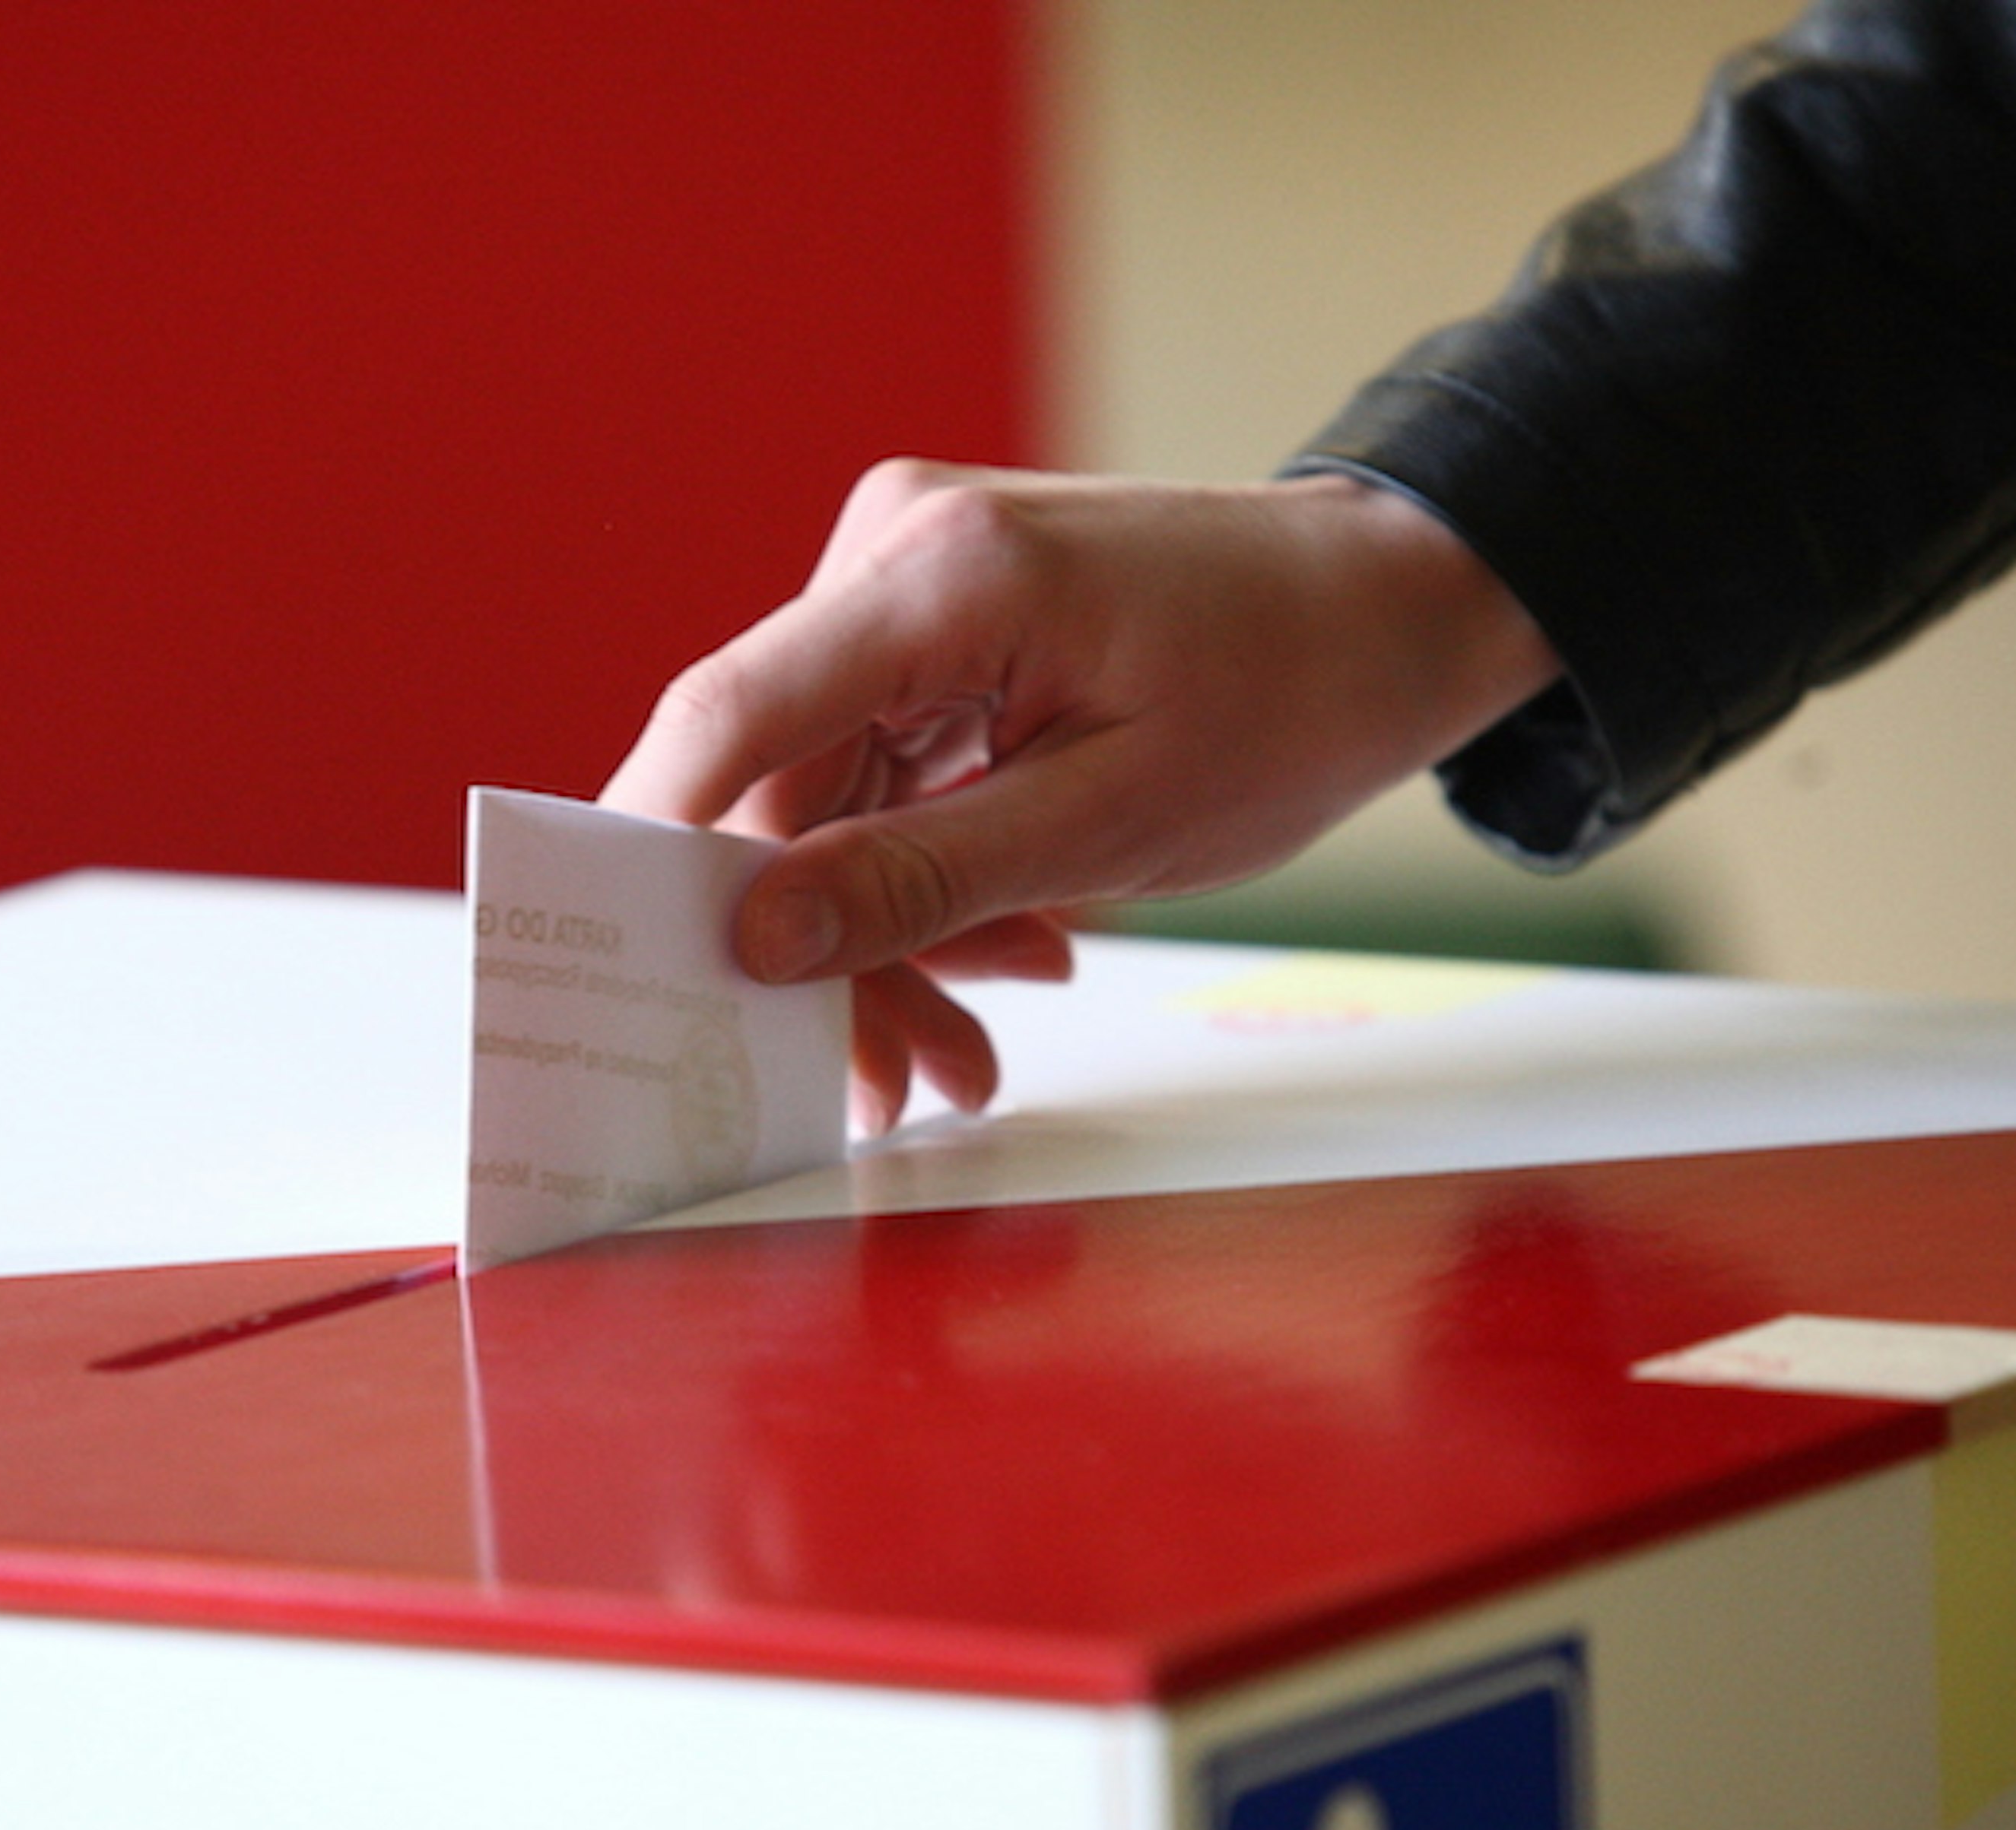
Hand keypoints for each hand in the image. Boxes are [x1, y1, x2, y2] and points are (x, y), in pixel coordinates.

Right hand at [600, 462, 1558, 1130]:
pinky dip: (927, 880)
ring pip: (826, 801)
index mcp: (938, 575)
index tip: (621, 979)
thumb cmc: (1290, 693)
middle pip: (777, 785)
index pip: (731, 714)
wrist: (1394, 606)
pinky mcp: (934, 631)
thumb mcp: (1112, 821)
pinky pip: (882, 778)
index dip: (652, 850)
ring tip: (961, 1055)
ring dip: (885, 937)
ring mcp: (908, 588)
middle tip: (884, 1087)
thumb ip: (921, 879)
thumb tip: (752, 942)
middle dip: (819, 950)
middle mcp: (894, 557)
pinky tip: (1002, 961)